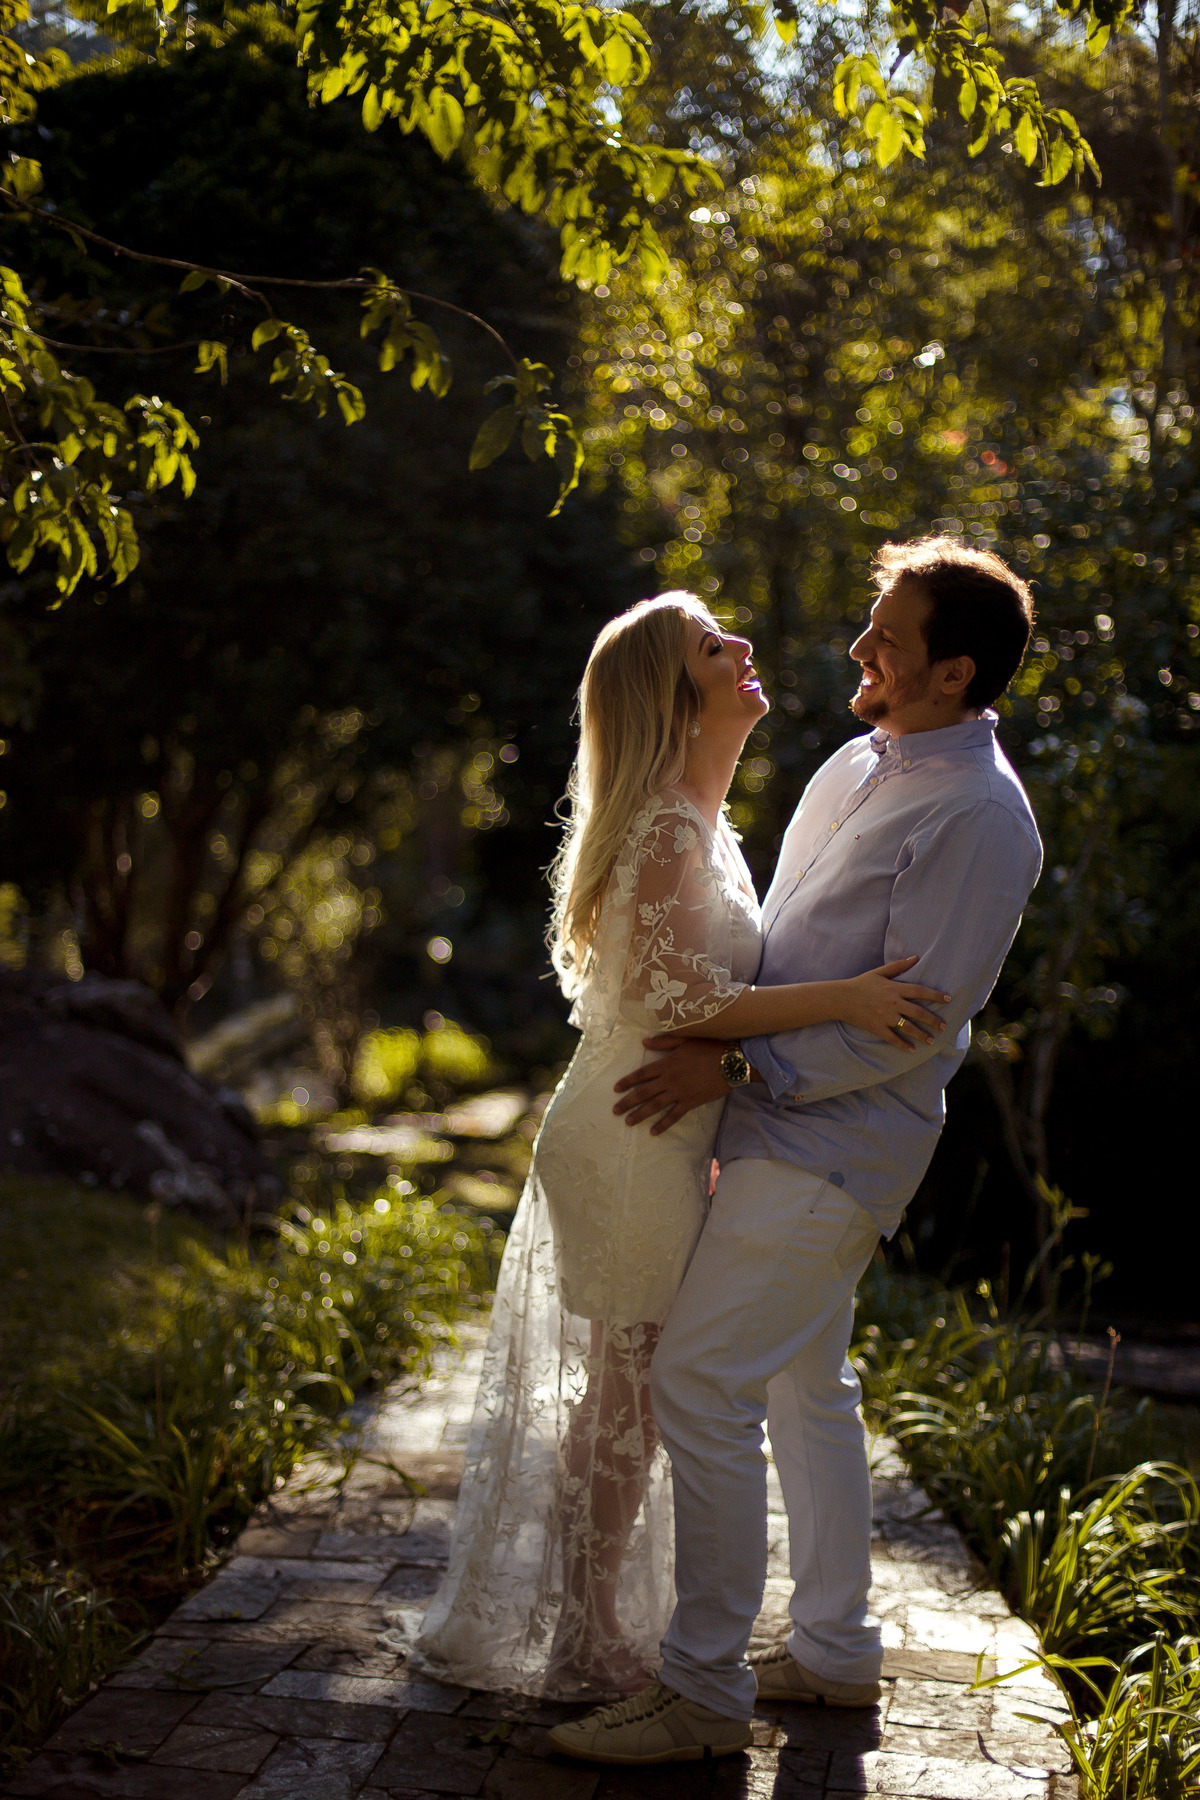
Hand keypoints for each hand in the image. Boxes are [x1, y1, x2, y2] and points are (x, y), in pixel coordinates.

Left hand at [612, 1036, 731, 1134]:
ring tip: (628, 1122)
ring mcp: (679, 1092)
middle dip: (627, 1101)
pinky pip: (674, 1116)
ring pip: (655, 1105)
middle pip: (644, 1092)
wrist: (730, 1062)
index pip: (642, 1074)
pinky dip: (664, 1124)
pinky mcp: (690, 1102)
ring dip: (640, 1114)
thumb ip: (663, 1042)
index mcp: (667, 1063)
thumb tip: (644, 1042)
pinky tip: (653, 1131)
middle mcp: (669, 1079)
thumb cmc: (708, 1048)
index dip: (627, 1081)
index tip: (616, 1088)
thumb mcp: (684, 1040)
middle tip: (615, 1110)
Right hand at [842, 958, 951, 1048]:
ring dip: (922, 1035)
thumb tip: (916, 957)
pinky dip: (903, 1045)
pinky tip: (912, 1049)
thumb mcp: (879, 972)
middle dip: (933, 1020)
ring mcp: (885, 1016)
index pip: (920, 991)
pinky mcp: (877, 1027)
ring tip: (932, 1040)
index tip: (948, 999)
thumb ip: (898, 966)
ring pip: (908, 1027)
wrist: (841, 998)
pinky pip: (892, 1038)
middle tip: (944, 1026)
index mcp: (894, 988)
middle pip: (918, 1012)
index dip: (936, 995)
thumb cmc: (861, 983)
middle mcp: (892, 1003)